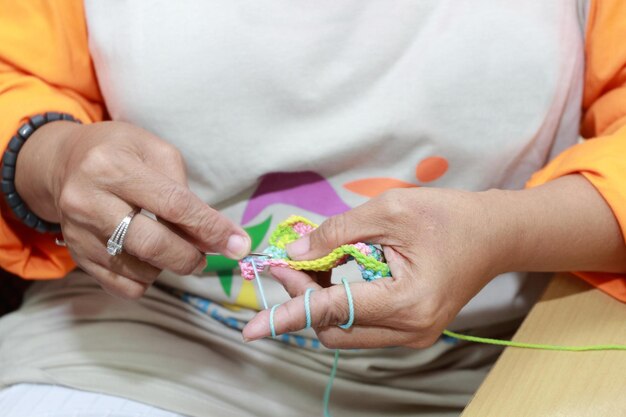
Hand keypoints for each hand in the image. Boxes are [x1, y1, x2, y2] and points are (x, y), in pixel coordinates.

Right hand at [15, 121, 249, 298]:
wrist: (63, 164)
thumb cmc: (120, 152)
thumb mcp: (155, 152)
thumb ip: (185, 194)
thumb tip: (212, 238)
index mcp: (112, 166)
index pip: (173, 205)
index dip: (210, 228)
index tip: (238, 245)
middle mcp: (88, 200)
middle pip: (154, 245)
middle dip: (190, 257)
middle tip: (204, 258)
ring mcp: (78, 232)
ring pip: (140, 270)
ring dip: (167, 266)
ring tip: (170, 247)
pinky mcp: (76, 255)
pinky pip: (122, 285)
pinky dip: (146, 279)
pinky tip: (147, 259)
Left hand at [243, 188, 512, 347]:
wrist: (495, 234)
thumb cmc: (449, 216)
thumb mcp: (390, 211)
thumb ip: (338, 232)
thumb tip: (296, 250)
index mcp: (407, 302)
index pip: (333, 311)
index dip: (289, 315)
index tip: (252, 327)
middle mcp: (410, 330)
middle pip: (334, 328)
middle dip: (304, 299)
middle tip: (291, 263)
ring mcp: (413, 334)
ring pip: (345, 330)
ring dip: (321, 302)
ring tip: (315, 264)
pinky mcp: (412, 328)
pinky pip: (362, 324)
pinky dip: (341, 303)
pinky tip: (338, 274)